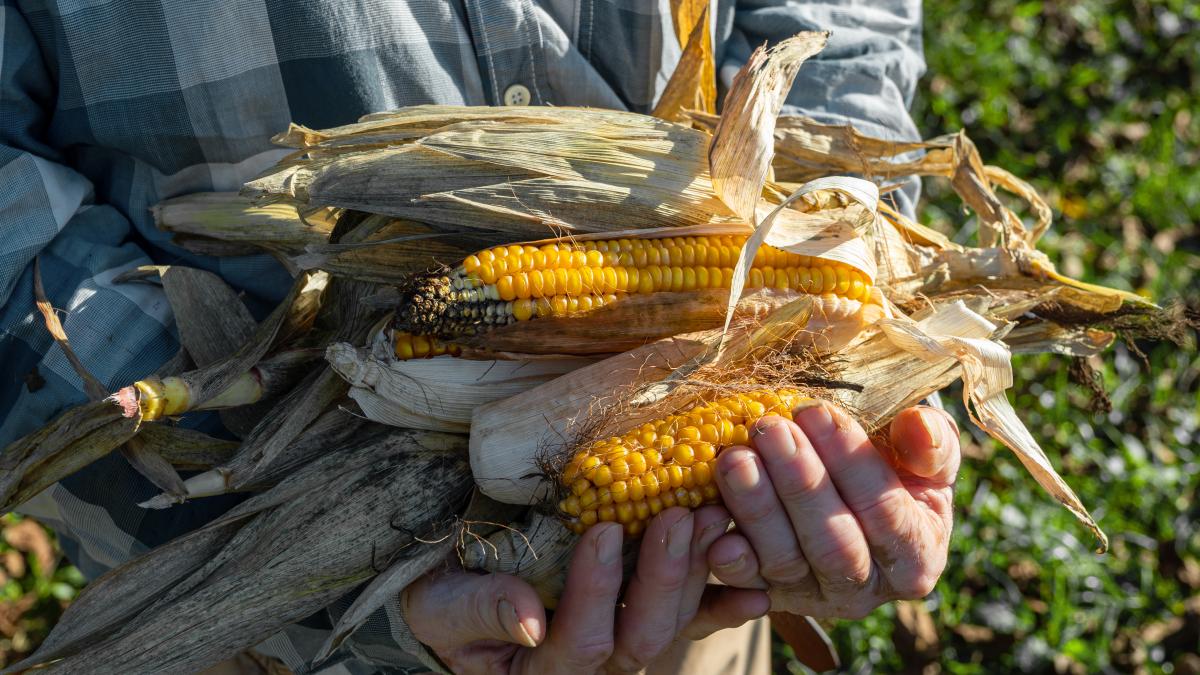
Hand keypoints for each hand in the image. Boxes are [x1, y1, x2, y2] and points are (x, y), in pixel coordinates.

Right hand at [403, 507, 768, 673]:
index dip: (597, 590)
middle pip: (642, 636)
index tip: (605, 530)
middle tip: (678, 517)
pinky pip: (696, 617)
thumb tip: (528, 620)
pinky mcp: (648, 612)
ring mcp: (626, 638)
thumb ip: (480, 611)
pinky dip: (725, 601)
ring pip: (674, 619)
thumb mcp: (445, 604)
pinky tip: (755, 583)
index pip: (580, 642)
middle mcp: (594, 663)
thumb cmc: (445, 594)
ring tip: (717, 516)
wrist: (460, 581)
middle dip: (664, 576)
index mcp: (543, 670)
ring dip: (700, 570)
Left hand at [707, 402, 960, 618]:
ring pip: (783, 562)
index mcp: (917, 557)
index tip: (819, 412)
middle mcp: (866, 590)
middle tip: (770, 429)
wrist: (848, 497)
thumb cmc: (893, 468)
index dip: (854, 465)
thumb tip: (917, 425)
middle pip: (833, 545)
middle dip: (799, 484)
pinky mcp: (766, 595)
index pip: (888, 515)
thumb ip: (931, 443)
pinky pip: (742, 583)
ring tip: (734, 457)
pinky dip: (726, 555)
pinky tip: (708, 520)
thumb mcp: (923, 455)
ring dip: (756, 509)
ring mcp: (812, 596)